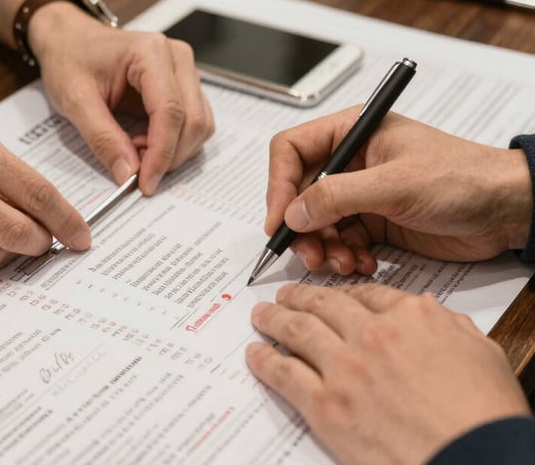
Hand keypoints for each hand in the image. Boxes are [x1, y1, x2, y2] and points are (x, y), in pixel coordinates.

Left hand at [29, 3, 214, 194]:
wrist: (69, 39)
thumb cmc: (70, 59)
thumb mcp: (75, 101)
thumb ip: (103, 138)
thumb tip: (128, 174)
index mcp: (150, 53)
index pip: (170, 111)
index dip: (162, 153)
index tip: (146, 183)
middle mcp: (177, 58)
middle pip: (193, 120)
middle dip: (169, 156)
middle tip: (137, 173)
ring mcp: (185, 71)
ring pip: (200, 124)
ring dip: (175, 151)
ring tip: (136, 151)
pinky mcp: (184, 85)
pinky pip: (194, 122)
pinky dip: (175, 143)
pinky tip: (146, 143)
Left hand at [246, 283, 530, 464]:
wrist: (474, 459)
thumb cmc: (485, 415)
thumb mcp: (480, 353)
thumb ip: (448, 327)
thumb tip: (431, 314)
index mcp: (412, 317)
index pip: (367, 294)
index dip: (343, 294)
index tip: (331, 295)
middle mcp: (373, 335)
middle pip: (324, 305)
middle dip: (299, 297)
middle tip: (284, 296)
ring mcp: (345, 368)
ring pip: (297, 331)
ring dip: (274, 320)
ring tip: (262, 315)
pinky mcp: (325, 404)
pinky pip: (285, 374)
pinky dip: (265, 361)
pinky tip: (256, 354)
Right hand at [266, 107, 531, 274]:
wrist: (507, 210)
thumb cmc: (463, 178)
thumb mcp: (395, 184)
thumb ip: (338, 196)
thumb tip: (293, 213)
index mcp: (353, 133)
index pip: (292, 150)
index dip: (279, 185)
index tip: (279, 221)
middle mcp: (351, 162)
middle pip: (299, 193)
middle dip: (302, 227)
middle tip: (310, 253)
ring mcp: (361, 194)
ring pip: (317, 223)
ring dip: (323, 247)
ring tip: (343, 263)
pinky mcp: (373, 222)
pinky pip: (340, 241)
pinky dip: (344, 257)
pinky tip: (364, 264)